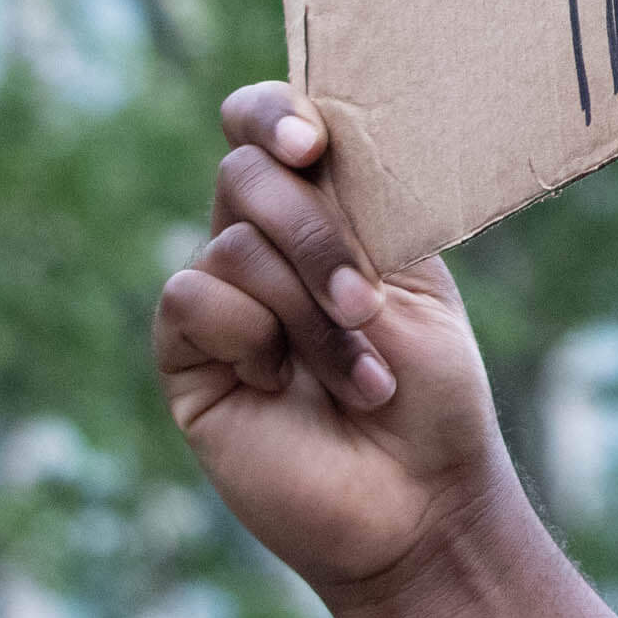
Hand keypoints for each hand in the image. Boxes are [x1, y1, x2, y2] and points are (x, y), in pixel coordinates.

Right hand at [153, 82, 514, 608]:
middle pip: (244, 171)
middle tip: (365, 304)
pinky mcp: (185, 358)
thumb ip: (351, 212)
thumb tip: (305, 142)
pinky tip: (279, 387)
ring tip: (361, 380)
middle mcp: (263, 243)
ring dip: (308, 312)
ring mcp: (222, 300)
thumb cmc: (432, 395)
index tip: (312, 147)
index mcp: (326, 209)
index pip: (268, 122)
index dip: (275, 114)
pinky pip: (192, 298)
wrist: (419, 503)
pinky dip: (250, 336)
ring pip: (233, 243)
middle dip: (313, 233)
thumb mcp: (411, 283)